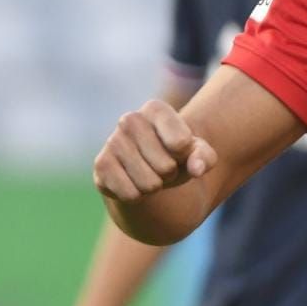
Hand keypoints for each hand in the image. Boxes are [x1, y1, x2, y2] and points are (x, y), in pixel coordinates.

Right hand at [93, 100, 217, 201]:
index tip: (179, 150)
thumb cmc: (177, 156)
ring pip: (149, 184)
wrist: (147, 170)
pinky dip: (138, 196)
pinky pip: (130, 194)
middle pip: (166, 167)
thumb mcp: (199, 154)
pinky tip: (133, 183)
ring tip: (149, 174)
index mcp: (155, 109)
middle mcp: (129, 119)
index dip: (185, 155)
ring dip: (154, 186)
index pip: (181, 143)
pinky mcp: (101, 166)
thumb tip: (197, 168)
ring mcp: (112, 142)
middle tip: (163, 167)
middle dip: (170, 174)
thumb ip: (205, 157)